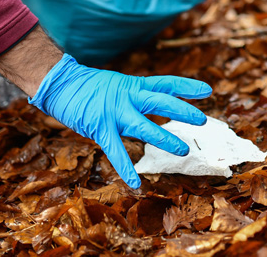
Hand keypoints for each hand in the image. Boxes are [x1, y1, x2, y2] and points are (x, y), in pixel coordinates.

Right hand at [28, 53, 211, 187]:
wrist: (59, 82)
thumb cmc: (87, 86)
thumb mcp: (116, 84)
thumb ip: (134, 96)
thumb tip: (153, 106)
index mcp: (132, 85)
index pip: (164, 83)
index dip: (186, 87)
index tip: (207, 91)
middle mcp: (127, 97)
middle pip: (160, 102)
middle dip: (182, 111)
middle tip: (202, 119)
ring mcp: (114, 112)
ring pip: (144, 126)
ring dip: (164, 139)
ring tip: (183, 151)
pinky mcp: (99, 127)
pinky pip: (116, 151)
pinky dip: (126, 168)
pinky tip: (136, 184)